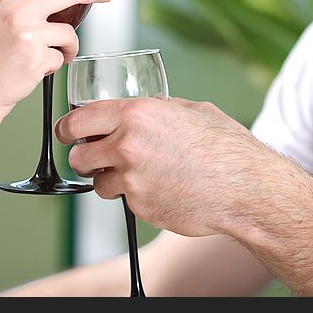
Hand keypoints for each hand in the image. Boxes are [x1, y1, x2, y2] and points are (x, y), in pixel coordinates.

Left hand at [57, 97, 269, 236]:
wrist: (246, 188)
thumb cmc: (227, 148)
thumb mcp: (193, 110)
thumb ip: (160, 108)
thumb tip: (146, 106)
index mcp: (137, 114)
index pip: (77, 120)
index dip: (67, 129)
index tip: (66, 133)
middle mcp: (128, 144)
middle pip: (78, 156)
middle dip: (86, 159)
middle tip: (101, 159)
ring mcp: (132, 179)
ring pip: (98, 184)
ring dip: (110, 181)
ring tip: (140, 176)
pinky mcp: (140, 207)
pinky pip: (125, 202)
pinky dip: (135, 198)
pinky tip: (161, 189)